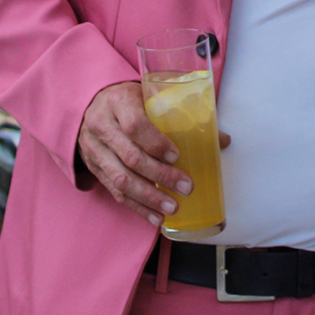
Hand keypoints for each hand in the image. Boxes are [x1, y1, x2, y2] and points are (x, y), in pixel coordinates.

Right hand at [76, 81, 227, 225]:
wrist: (91, 104)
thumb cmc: (129, 100)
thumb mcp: (150, 97)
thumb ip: (182, 116)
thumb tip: (223, 140)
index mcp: (118, 102)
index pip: (135, 125)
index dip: (156, 143)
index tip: (177, 156)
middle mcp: (102, 126)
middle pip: (131, 156)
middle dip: (160, 176)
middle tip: (186, 187)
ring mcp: (95, 149)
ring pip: (121, 178)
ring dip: (149, 197)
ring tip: (172, 208)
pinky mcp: (95, 168)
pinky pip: (115, 191)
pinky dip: (137, 207)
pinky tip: (156, 217)